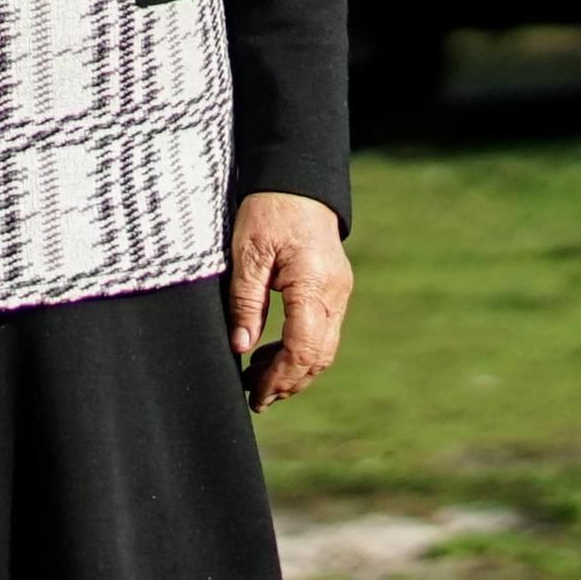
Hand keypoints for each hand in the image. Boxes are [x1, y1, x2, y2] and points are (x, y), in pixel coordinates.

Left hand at [226, 192, 353, 409]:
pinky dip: (300, 350)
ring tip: (258, 380)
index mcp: (314, 284)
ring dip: (294, 370)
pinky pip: (323, 331)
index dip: (279, 377)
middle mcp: (335, 293)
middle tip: (256, 399)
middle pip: (318, 356)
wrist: (299, 181)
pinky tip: (270, 352)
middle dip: (288, 382)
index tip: (256, 394)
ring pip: (324, 348)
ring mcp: (339, 292)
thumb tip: (241, 347)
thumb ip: (245, 302)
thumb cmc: (269, 209)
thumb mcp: (247, 253)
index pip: (303, 348)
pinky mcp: (335, 289)